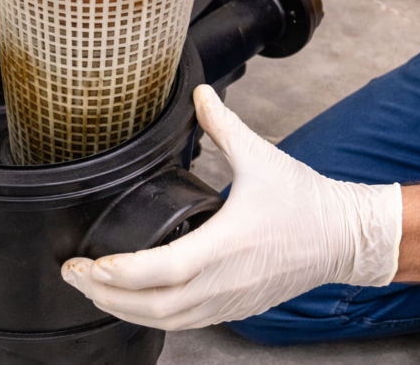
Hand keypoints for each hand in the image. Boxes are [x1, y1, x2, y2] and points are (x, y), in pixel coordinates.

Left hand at [62, 85, 401, 329]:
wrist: (346, 238)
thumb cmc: (307, 202)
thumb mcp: (260, 157)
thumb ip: (223, 124)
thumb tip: (199, 95)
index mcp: (225, 244)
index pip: (160, 270)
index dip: (118, 272)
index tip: (88, 262)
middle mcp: (224, 281)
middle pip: (152, 305)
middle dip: (105, 294)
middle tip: (74, 275)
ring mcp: (230, 300)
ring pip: (167, 321)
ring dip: (124, 309)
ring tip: (94, 290)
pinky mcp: (236, 307)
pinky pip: (186, 323)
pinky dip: (153, 317)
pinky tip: (134, 304)